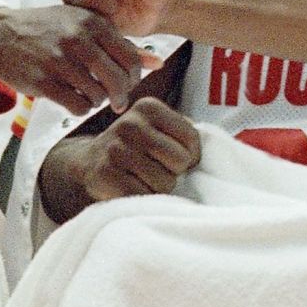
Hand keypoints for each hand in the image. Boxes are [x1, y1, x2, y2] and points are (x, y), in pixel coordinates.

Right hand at [0, 4, 142, 115]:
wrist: (1, 36)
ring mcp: (59, 60)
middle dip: (120, 95)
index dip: (134, 77)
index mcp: (94, 23)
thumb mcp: (85, 26)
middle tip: (115, 100)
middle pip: (118, 81)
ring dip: (97, 101)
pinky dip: (79, 108)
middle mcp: (78, 39)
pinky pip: (76, 106)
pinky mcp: (43, 81)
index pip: (132, 59)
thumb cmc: (50, 30)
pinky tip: (73, 99)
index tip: (126, 83)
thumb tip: (158, 63)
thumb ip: (122, 45)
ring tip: (88, 94)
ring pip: (98, 95)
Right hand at [76, 97, 202, 201]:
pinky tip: (131, 189)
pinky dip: (143, 199)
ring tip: (142, 178)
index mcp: (148, 107)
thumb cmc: (135, 149)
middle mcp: (130, 124)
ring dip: (158, 188)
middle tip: (157, 169)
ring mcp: (115, 149)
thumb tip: (217, 147)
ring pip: (164, 183)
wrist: (88, 163)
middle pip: (180, 161)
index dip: (189, 155)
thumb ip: (183, 131)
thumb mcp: (157, 128)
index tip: (174, 157)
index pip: (191, 138)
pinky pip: (143, 197)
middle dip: (173, 171)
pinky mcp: (104, 175)